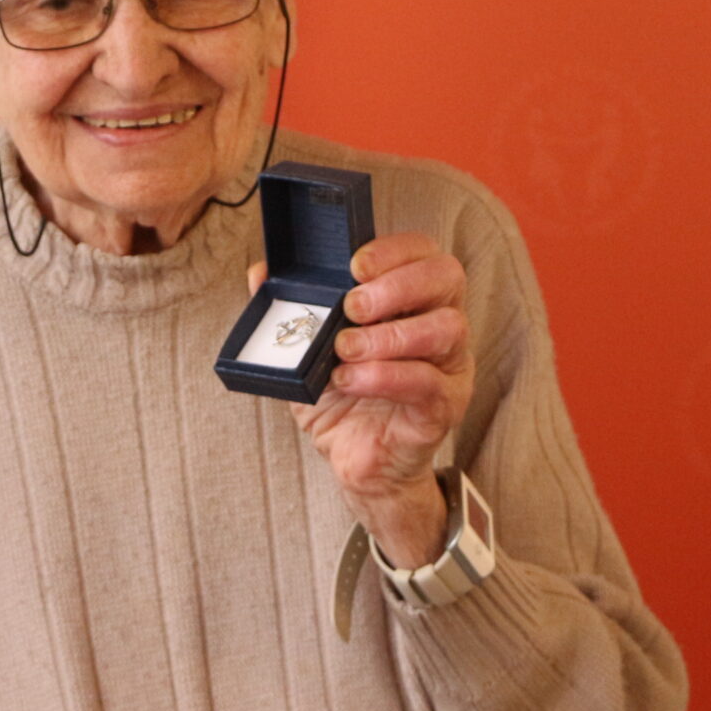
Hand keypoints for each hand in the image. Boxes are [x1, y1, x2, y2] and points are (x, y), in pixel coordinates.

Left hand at [249, 234, 471, 566]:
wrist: (354, 459)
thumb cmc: (341, 396)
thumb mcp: (309, 347)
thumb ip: (291, 307)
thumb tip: (259, 273)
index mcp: (415, 298)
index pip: (424, 252)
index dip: (395, 250)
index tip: (355, 264)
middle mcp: (442, 323)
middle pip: (446, 278)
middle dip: (396, 286)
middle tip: (351, 307)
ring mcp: (450, 365)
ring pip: (444, 329)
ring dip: (388, 335)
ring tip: (345, 349)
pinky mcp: (444, 406)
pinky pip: (427, 383)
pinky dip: (384, 377)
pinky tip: (350, 380)